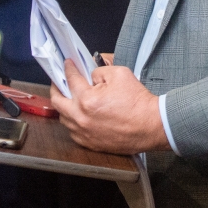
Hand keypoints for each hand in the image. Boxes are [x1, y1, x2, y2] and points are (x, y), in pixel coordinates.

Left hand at [50, 59, 169, 154]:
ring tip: (68, 98)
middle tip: (59, 81)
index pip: (71, 79)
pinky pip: (73, 132)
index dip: (68, 68)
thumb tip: (90, 76)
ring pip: (63, 118)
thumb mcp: (120, 74)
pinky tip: (79, 116)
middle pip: (58, 101)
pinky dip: (73, 122)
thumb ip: (99, 71)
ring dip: (64, 106)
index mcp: (86, 99)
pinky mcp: (90, 143)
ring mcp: (84, 133)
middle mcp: (81, 118)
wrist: (151, 125)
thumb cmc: (138, 102)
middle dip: (56, 87)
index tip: (67, 64)